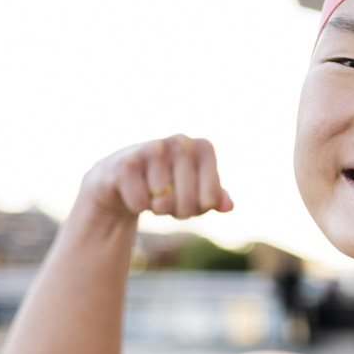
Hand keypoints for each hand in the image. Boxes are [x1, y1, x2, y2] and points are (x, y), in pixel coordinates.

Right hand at [80, 135, 233, 221]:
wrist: (126, 181)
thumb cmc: (171, 187)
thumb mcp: (198, 193)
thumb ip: (216, 198)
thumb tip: (228, 205)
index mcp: (203, 148)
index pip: (212, 194)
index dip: (202, 207)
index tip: (196, 203)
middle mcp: (180, 142)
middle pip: (189, 197)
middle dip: (182, 211)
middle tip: (174, 208)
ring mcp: (152, 148)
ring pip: (163, 199)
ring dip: (159, 208)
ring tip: (155, 198)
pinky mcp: (125, 162)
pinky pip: (139, 200)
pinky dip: (138, 206)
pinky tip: (134, 194)